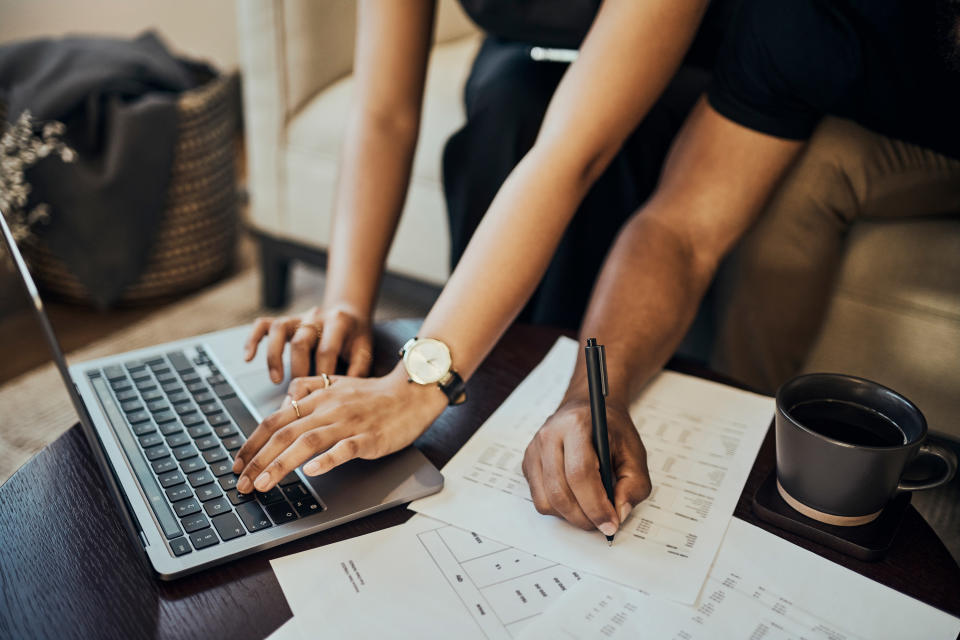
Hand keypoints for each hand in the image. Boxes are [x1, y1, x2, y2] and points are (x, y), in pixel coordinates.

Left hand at [232, 365, 447, 492]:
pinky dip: (328, 459)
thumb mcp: (336, 384)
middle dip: (258, 460)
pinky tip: (313, 472)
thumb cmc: (374, 394)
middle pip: (285, 433)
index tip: (238, 464)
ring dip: (282, 464)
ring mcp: (348, 423)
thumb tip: (284, 404)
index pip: (275, 420)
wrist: (411, 393)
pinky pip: (345, 448)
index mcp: (317, 397)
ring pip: (308, 442)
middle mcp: (328, 408)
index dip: (252, 443)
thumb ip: (308, 390)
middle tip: (242, 483)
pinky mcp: (369, 437)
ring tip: (264, 484)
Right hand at [244, 306, 373, 382]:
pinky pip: (263, 325)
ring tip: (276, 380)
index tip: (320, 395)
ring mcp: (297, 318)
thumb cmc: (355, 338)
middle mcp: (315, 317)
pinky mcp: (284, 321)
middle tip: (299, 393)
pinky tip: (248, 358)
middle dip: (299, 369)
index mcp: (338, 322)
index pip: (326, 349)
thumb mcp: (364, 350)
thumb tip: (346, 395)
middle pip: (301, 341)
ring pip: (278, 330)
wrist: (349, 314)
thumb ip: (359, 369)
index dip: (322, 372)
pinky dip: (253, 340)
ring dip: (275, 357)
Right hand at [522, 398, 650, 536]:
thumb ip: (634, 484)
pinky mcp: (528, 463)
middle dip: (584, 517)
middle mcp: (549, 435)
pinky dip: (559, 509)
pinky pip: (539, 499)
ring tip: (590, 512)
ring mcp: (534, 449)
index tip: (611, 523)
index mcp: (576, 425)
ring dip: (571, 516)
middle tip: (603, 524)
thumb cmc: (610, 430)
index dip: (596, 505)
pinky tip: (576, 500)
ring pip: (546, 500)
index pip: (580, 473)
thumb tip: (618, 513)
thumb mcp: (634, 451)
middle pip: (559, 491)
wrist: (586, 408)